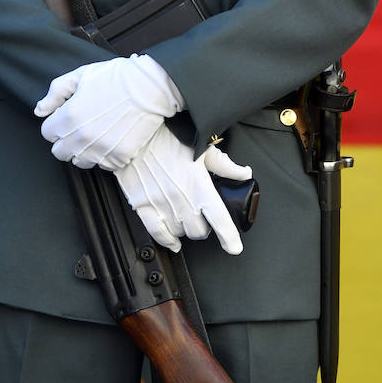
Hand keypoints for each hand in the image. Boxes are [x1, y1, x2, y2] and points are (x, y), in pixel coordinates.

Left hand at [35, 53, 183, 169]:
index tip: (67, 118)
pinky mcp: (118, 157)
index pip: (47, 133)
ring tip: (97, 133)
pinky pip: (103, 165)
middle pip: (60, 152)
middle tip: (80, 127)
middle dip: (66, 140)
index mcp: (68, 117)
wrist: (150, 87)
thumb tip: (40, 110)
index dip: (56, 124)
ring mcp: (100, 150)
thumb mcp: (80, 76)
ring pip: (79, 162)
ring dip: (84, 150)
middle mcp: (81, 138)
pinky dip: (105, 155)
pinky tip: (112, 139)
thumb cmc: (116, 77)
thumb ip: (55, 93)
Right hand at [114, 125, 251, 254]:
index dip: (230, 238)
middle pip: (199, 232)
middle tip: (202, 218)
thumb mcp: (203, 149)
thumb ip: (225, 166)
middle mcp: (182, 200)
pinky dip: (167, 241)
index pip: (219, 219)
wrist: (137, 135)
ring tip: (186, 218)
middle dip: (204, 228)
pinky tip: (172, 242)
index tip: (234, 247)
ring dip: (185, 229)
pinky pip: (157, 233)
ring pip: (180, 233)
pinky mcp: (144, 206)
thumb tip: (244, 174)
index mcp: (199, 186)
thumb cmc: (169, 138)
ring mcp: (162, 205)